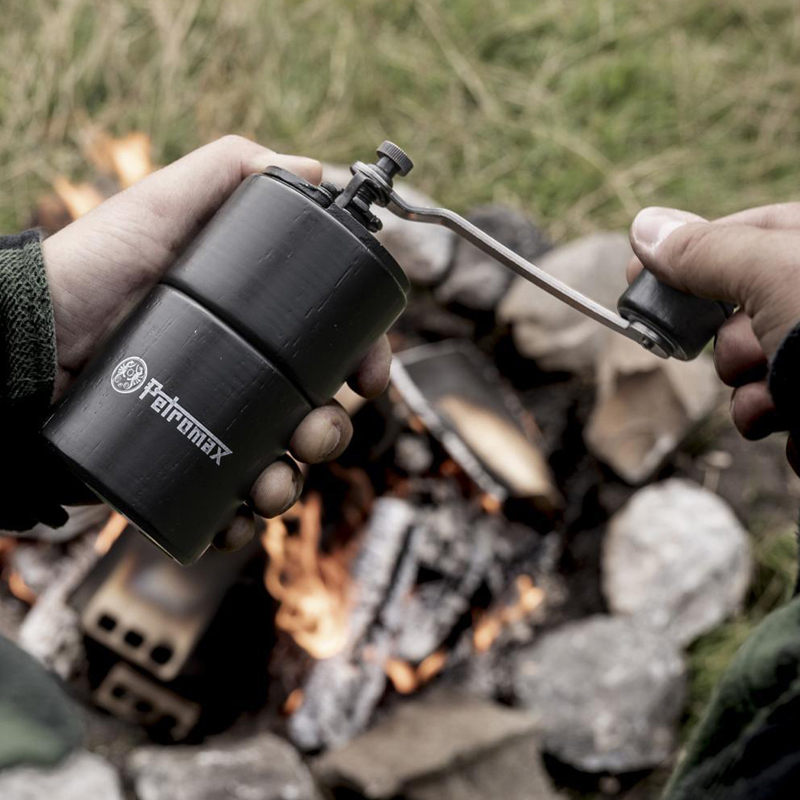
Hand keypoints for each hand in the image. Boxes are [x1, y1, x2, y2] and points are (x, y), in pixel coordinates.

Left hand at [43, 136, 391, 547]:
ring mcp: (209, 428)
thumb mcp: (160, 207)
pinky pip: (226, 508)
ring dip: (293, 482)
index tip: (370, 377)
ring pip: (279, 467)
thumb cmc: (86, 272)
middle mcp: (238, 380)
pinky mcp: (176, 470)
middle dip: (331, 432)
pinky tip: (238, 519)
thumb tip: (320, 172)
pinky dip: (244, 522)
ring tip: (270, 482)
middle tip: (313, 431)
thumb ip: (232, 171)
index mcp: (251, 329)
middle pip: (313, 415)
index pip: (327, 351)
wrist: (17, 346)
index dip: (362, 364)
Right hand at [627, 204, 799, 470]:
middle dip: (734, 344)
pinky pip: (790, 415)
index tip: (635, 276)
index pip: (741, 234)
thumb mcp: (775, 277)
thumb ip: (706, 253)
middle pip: (745, 311)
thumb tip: (645, 227)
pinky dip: (790, 429)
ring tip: (782, 403)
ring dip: (755, 395)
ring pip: (761, 371)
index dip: (683, 254)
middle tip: (743, 354)